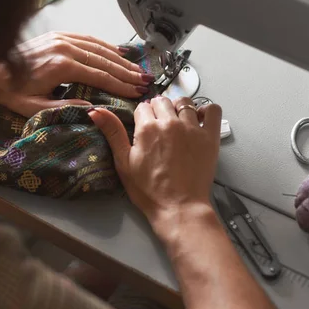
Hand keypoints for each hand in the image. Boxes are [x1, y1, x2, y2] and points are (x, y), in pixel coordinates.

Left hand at [0, 32, 153, 116]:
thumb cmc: (11, 92)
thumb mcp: (35, 108)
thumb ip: (65, 107)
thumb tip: (93, 109)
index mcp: (61, 67)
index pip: (100, 76)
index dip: (121, 85)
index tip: (137, 92)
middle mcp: (65, 48)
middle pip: (104, 60)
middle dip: (127, 72)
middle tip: (145, 81)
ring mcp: (62, 38)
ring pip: (99, 48)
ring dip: (120, 59)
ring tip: (138, 69)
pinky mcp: (59, 35)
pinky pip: (88, 38)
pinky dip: (106, 46)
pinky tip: (118, 53)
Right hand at [88, 96, 221, 224]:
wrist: (178, 207)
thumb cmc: (149, 190)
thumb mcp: (124, 162)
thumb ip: (112, 132)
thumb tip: (95, 111)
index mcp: (147, 128)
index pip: (142, 107)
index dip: (142, 117)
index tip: (144, 128)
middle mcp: (170, 123)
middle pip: (162, 101)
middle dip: (158, 110)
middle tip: (159, 128)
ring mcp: (192, 128)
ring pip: (184, 102)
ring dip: (179, 108)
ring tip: (177, 123)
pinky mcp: (210, 137)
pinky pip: (212, 110)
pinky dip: (207, 110)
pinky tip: (200, 119)